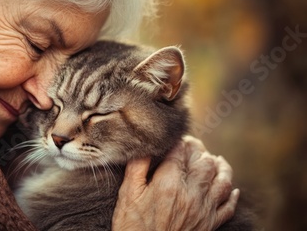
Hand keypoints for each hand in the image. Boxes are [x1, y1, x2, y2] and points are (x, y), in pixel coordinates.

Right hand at [112, 136, 238, 230]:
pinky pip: (229, 207)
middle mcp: (191, 194)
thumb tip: (145, 147)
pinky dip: (232, 195)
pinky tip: (231, 189)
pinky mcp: (210, 225)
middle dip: (199, 149)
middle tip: (192, 146)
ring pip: (222, 180)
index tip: (176, 139)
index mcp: (169, 183)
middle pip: (204, 162)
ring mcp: (204, 209)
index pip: (180, 152)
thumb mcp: (127, 194)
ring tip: (215, 159)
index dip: (179, 141)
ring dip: (221, 167)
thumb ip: (136, 167)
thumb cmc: (132, 226)